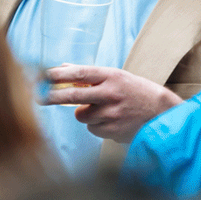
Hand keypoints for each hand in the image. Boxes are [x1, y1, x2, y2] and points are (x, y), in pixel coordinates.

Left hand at [42, 65, 182, 143]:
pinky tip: (112, 121)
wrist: (162, 115)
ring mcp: (112, 114)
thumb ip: (90, 75)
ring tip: (105, 110)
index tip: (43, 75)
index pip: (80, 73)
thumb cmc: (136, 92)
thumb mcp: (116, 77)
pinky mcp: (113, 131)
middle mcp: (111, 93)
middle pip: (74, 95)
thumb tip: (63, 68)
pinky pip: (92, 129)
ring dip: (86, 114)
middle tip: (38, 97)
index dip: (59, 75)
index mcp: (112, 76)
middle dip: (53, 96)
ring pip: (82, 115)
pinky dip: (97, 126)